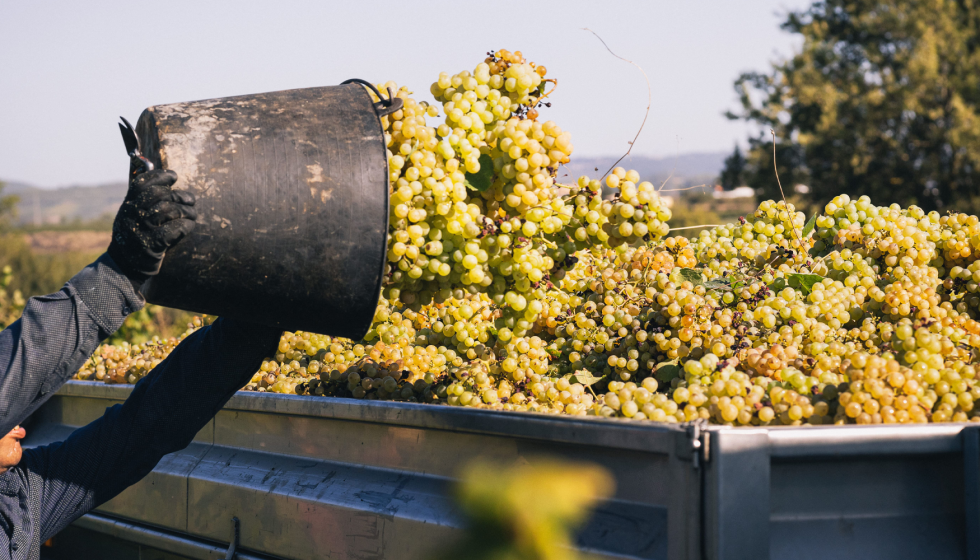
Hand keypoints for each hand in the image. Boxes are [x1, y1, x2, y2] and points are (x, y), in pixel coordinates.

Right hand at [108, 169, 196, 283]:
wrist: (125, 265)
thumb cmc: (136, 237)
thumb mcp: (133, 216)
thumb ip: (144, 201)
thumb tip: (166, 182)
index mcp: (128, 205)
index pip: (142, 183)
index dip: (160, 176)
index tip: (174, 176)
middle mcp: (132, 214)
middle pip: (159, 195)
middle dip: (179, 195)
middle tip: (190, 200)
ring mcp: (141, 229)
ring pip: (169, 210)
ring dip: (186, 211)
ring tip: (192, 214)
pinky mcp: (152, 244)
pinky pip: (175, 229)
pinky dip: (186, 225)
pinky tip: (188, 226)